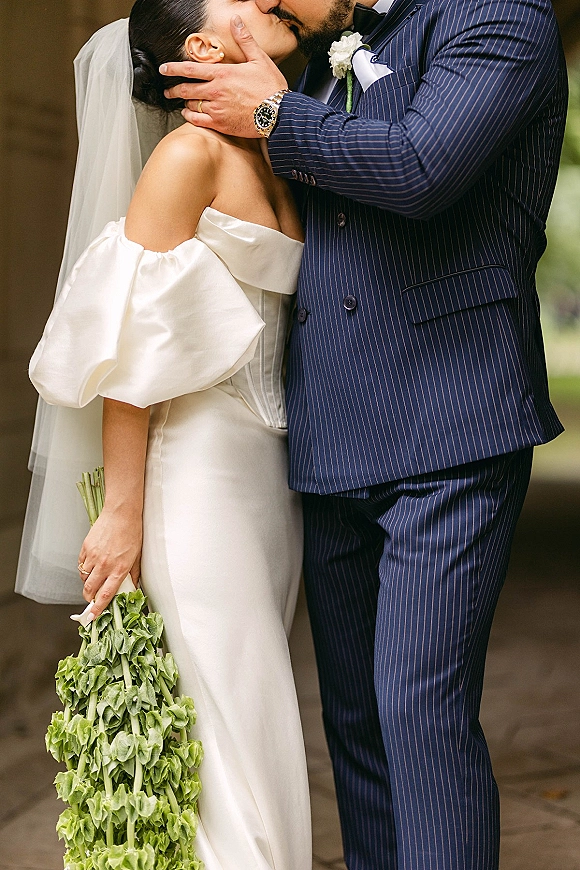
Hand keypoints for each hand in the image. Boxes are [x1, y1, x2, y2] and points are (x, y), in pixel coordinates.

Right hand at [78, 507, 141, 618]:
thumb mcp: (136, 557)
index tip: (93, 617)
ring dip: (87, 583)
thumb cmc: (132, 533)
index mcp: (119, 569)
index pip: (105, 595)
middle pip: (90, 590)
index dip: (98, 608)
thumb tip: (131, 587)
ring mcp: (93, 556)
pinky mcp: (86, 548)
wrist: (122, 513)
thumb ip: (132, 574)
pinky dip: (84, 569)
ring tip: (94, 579)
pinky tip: (91, 566)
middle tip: (92, 600)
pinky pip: (81, 564)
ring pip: (84, 578)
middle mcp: (104, 565)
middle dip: (89, 598)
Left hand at [161, 16, 286, 137]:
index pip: (190, 69)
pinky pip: (198, 121)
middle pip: (186, 90)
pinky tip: (189, 115)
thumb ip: (244, 40)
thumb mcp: (259, 59)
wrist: (279, 114)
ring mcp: (217, 109)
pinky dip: (190, 118)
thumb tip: (236, 21)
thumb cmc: (271, 88)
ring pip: (191, 106)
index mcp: (222, 74)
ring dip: (185, 104)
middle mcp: (216, 91)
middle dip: (173, 90)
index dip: (173, 69)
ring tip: (183, 103)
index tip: (164, 69)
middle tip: (168, 91)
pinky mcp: (221, 124)